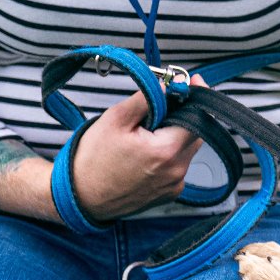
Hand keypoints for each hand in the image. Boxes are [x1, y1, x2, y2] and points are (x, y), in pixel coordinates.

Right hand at [70, 83, 205, 221]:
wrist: (82, 196)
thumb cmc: (94, 159)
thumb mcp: (115, 119)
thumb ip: (146, 99)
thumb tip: (166, 86)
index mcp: (166, 151)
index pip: (196, 118)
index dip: (195, 98)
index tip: (192, 83)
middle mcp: (177, 171)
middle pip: (194, 134)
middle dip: (182, 116)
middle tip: (161, 107)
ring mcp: (175, 185)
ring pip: (187, 150)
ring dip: (175, 136)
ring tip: (145, 133)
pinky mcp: (170, 193)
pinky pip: (178, 166)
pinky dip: (169, 154)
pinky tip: (146, 153)